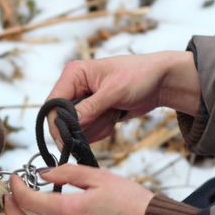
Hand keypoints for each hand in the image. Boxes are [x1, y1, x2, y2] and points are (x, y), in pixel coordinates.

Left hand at [2, 165, 153, 214]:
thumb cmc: (133, 203)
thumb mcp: (99, 177)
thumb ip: (66, 173)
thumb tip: (42, 175)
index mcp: (70, 211)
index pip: (27, 201)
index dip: (15, 188)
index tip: (14, 179)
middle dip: (10, 211)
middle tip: (10, 198)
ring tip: (20, 214)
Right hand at [47, 52, 199, 143]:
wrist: (162, 82)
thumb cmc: (141, 76)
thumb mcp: (115, 92)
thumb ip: (90, 108)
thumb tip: (70, 124)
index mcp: (74, 74)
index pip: (52, 104)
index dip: (57, 123)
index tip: (67, 140)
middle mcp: (74, 87)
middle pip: (61, 119)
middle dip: (83, 126)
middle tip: (104, 120)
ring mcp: (82, 101)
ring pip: (75, 128)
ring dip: (96, 127)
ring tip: (114, 114)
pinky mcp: (91, 113)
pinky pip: (87, 131)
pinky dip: (101, 130)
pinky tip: (114, 118)